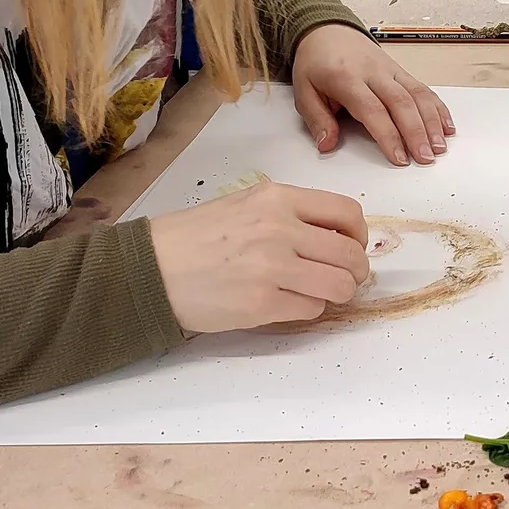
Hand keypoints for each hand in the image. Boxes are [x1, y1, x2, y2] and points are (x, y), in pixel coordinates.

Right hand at [149, 180, 369, 332]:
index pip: (347, 213)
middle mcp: (279, 229)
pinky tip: (286, 302)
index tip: (351, 247)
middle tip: (345, 279)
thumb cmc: (197, 238)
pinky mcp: (262, 303)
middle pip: (351, 255)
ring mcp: (272, 267)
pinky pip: (311, 309)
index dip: (358, 236)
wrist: (151, 268)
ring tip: (319, 292)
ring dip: (338, 293)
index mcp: (277, 199)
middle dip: (355, 272)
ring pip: (340, 285)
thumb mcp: (246, 206)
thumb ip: (291, 216)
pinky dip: (307, 308)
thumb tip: (337, 237)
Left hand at [291, 23, 454, 166]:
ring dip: (432, 122)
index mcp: (346, 78)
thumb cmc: (317, 64)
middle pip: (401, 103)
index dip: (388, 135)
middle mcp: (373, 72)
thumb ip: (317, 119)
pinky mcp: (401, 71)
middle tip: (425, 158)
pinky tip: (447, 127)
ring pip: (417, 95)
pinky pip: (424, 89)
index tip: (399, 158)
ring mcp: (391, 70)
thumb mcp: (303, 91)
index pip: (372, 109)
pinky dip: (438, 109)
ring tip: (439, 147)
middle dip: (416, 133)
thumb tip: (327, 144)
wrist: (327, 31)